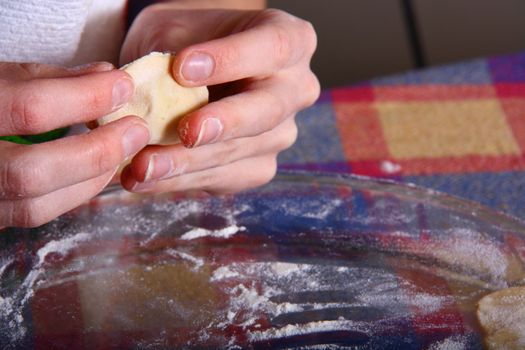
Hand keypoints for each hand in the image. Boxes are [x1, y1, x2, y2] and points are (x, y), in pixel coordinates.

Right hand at [0, 62, 149, 226]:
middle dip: (96, 151)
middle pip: (32, 171)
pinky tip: (97, 172)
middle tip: (135, 130)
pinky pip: (33, 214)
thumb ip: (46, 78)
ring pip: (34, 203)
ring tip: (121, 151)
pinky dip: (75, 193)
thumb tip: (104, 75)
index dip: (84, 97)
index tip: (121, 85)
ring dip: (91, 177)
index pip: (28, 108)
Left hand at [119, 5, 318, 193]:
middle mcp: (294, 90)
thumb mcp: (177, 28)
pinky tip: (147, 178)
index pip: (272, 47)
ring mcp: (280, 133)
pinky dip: (181, 180)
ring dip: (188, 162)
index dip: (230, 59)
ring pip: (240, 151)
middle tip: (188, 131)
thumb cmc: (188, 41)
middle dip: (225, 123)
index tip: (182, 68)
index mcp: (290, 40)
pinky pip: (224, 177)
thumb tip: (155, 88)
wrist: (187, 70)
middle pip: (268, 110)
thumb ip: (172, 50)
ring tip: (143, 165)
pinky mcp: (258, 166)